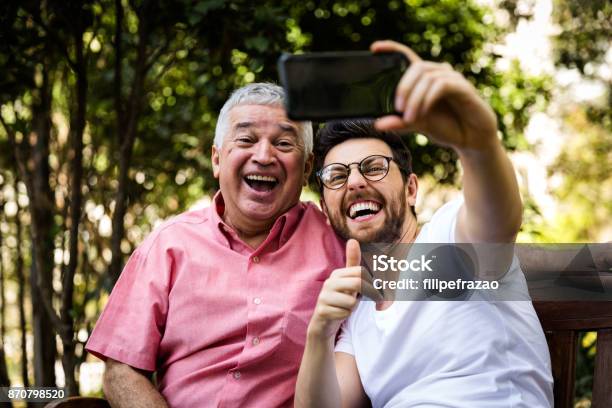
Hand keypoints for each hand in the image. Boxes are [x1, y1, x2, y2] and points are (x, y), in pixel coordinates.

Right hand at [307, 239, 362, 339]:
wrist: (323, 322)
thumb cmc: (340, 300)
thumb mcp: (348, 281)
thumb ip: (353, 262)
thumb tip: (353, 240)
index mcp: (337, 274)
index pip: (361, 272)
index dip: (372, 283)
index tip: (376, 291)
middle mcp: (329, 283)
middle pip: (357, 284)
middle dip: (368, 294)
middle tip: (371, 300)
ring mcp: (323, 297)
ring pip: (351, 302)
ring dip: (353, 308)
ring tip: (346, 307)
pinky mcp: (322, 311)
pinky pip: (344, 313)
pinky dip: (345, 316)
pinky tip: (338, 314)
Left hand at [371, 40, 497, 151]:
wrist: (472, 139)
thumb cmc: (447, 127)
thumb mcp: (419, 125)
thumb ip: (400, 123)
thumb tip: (378, 124)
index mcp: (425, 79)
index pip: (408, 57)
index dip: (393, 48)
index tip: (374, 48)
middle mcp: (438, 73)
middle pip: (416, 66)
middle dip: (403, 86)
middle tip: (398, 108)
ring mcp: (452, 78)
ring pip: (427, 77)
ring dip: (415, 98)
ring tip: (410, 117)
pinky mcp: (462, 87)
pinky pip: (441, 85)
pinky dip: (428, 98)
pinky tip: (424, 111)